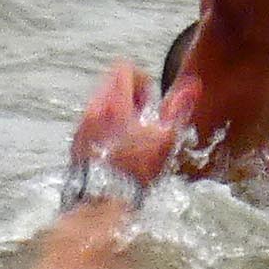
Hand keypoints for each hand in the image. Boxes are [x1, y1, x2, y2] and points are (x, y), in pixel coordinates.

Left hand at [67, 59, 180, 191]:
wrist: (102, 199)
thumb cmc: (135, 170)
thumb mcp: (165, 138)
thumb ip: (178, 108)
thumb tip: (192, 85)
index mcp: (116, 103)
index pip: (124, 69)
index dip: (143, 79)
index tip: (152, 99)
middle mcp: (94, 109)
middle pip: (111, 84)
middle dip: (130, 95)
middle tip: (145, 117)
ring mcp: (82, 125)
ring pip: (101, 103)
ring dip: (118, 110)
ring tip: (133, 134)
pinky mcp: (75, 140)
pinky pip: (92, 121)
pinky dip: (106, 125)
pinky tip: (118, 147)